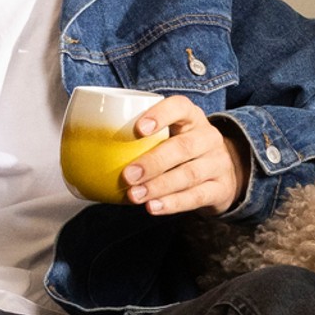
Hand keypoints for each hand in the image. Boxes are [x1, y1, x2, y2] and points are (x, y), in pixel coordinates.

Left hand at [121, 99, 250, 216]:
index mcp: (192, 118)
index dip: (160, 115)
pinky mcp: (221, 188)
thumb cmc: (182, 151)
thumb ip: (144, 138)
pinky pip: (197, 197)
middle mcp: (208, 137)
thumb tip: (91, 148)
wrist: (223, 173)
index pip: (180, 107)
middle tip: (127, 175)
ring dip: (159, 186)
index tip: (138, 128)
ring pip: (189, 174)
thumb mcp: (171, 136)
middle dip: (153, 162)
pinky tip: (154, 207)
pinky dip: (173, 203)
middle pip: (183, 147)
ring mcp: (218, 163)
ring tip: (135, 196)